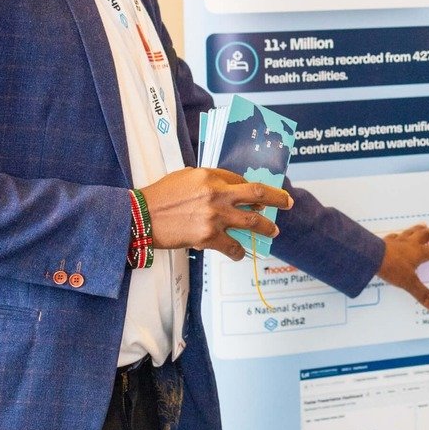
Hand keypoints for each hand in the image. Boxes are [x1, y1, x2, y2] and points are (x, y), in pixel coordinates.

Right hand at [139, 167, 292, 259]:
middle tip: (288, 202)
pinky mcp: (208, 237)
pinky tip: (240, 253)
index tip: (261, 195)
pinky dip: (238, 252)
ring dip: (266, 228)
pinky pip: (233, 246)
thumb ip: (208, 181)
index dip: (252, 189)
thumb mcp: (185, 177)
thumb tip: (228, 190)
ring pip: (252, 222)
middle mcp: (217, 194)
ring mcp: (215, 216)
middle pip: (258, 195)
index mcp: (210, 176)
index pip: (240, 180)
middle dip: (277, 199)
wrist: (140, 217)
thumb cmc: (160, 196)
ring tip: (273, 231)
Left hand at [378, 224, 428, 313]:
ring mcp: (397, 242)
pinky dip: (397, 235)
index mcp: (418, 253)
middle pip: (423, 236)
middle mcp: (409, 245)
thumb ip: (424, 296)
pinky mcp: (385, 242)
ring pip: (410, 233)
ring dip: (417, 229)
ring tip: (422, 225)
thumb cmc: (393, 269)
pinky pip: (393, 237)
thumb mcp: (410, 284)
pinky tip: (396, 235)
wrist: (371, 257)